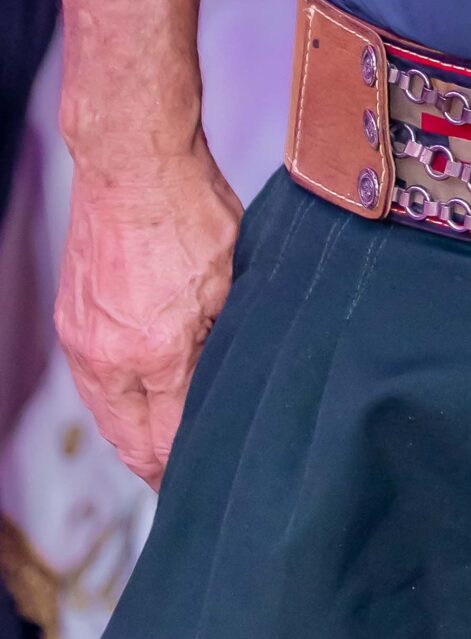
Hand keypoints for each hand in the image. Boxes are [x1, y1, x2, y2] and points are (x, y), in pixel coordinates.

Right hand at [56, 141, 241, 486]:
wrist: (131, 162)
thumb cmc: (190, 209)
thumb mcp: (231, 280)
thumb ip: (224, 342)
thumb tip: (228, 386)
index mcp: (155, 352)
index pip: (168, 442)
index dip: (189, 465)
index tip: (210, 476)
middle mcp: (109, 357)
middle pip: (129, 442)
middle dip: (158, 464)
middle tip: (187, 475)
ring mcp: (82, 340)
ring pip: (107, 415)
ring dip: (135, 433)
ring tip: (167, 443)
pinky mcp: (71, 321)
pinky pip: (93, 381)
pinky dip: (117, 398)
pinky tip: (142, 396)